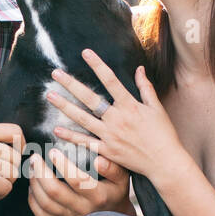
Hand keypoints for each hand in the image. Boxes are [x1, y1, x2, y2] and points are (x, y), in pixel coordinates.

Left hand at [27, 145, 130, 215]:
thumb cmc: (115, 193)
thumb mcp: (122, 179)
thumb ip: (113, 168)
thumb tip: (98, 161)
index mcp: (97, 196)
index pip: (77, 181)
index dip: (63, 165)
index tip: (53, 151)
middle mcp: (82, 208)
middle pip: (55, 192)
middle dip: (41, 173)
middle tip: (35, 157)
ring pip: (45, 203)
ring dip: (34, 184)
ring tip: (31, 168)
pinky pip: (41, 215)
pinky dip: (33, 200)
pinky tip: (33, 186)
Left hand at [45, 50, 183, 181]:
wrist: (164, 162)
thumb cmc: (163, 134)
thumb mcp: (157, 108)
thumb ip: (146, 87)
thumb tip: (139, 68)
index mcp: (130, 105)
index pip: (110, 80)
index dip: (97, 65)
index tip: (85, 53)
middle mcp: (117, 119)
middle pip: (90, 98)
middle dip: (71, 84)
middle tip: (55, 73)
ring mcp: (110, 135)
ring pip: (82, 118)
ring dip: (64, 106)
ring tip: (50, 95)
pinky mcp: (107, 151)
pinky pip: (85, 142)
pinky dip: (71, 137)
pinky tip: (57, 129)